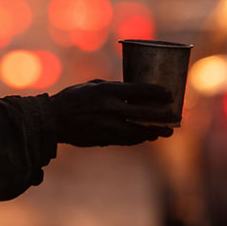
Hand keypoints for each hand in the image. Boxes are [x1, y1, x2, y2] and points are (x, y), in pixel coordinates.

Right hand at [47, 80, 174, 146]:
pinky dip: (138, 138)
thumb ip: (113, 88)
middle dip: (161, 115)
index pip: (139, 90)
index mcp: (107, 90)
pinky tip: (146, 137)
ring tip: (164, 132)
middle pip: (143, 112)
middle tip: (174, 116)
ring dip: (153, 131)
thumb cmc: (73, 98)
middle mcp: (110, 108)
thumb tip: (133, 91)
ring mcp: (107, 125)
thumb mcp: (93, 86)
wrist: (52, 120)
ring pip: (138, 130)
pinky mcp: (104, 138)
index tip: (169, 94)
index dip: (157, 93)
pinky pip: (127, 140)